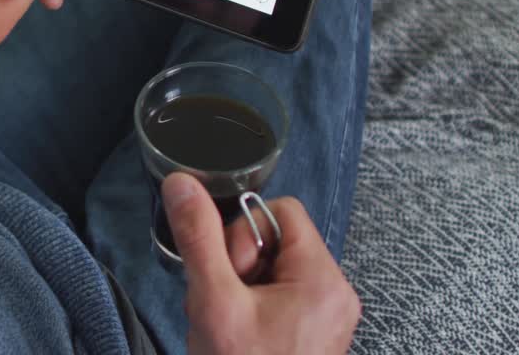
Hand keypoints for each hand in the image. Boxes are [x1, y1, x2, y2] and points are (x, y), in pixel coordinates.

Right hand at [162, 173, 360, 354]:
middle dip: (239, 261)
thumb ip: (198, 238)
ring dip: (241, 285)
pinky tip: (238, 335)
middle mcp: (336, 295)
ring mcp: (328, 317)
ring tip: (229, 322)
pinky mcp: (316, 334)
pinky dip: (252, 305)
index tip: (227, 271)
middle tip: (224, 300)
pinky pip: (280, 295)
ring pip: (275, 268)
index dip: (243, 232)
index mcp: (323, 280)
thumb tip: (183, 184)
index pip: (281, 211)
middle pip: (279, 239)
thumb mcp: (212, 301)